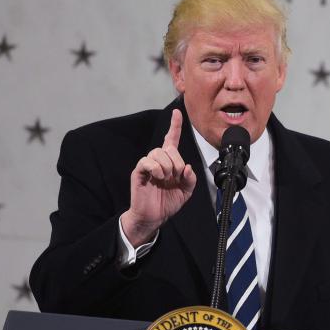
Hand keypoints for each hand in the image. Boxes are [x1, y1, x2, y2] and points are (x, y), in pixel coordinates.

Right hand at [121, 109, 196, 244]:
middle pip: (167, 147)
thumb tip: (188, 167)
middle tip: (176, 176)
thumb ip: (191, 179)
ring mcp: (148, 165)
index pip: (172, 139)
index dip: (175, 126)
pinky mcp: (139, 172)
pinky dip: (155, 168)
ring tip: (166, 179)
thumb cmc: (168, 202)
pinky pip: (146, 161)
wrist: (154, 217)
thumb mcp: (186, 192)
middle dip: (177, 161)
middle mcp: (158, 161)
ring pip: (157, 152)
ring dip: (167, 166)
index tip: (178, 112)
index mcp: (170, 163)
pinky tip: (158, 177)